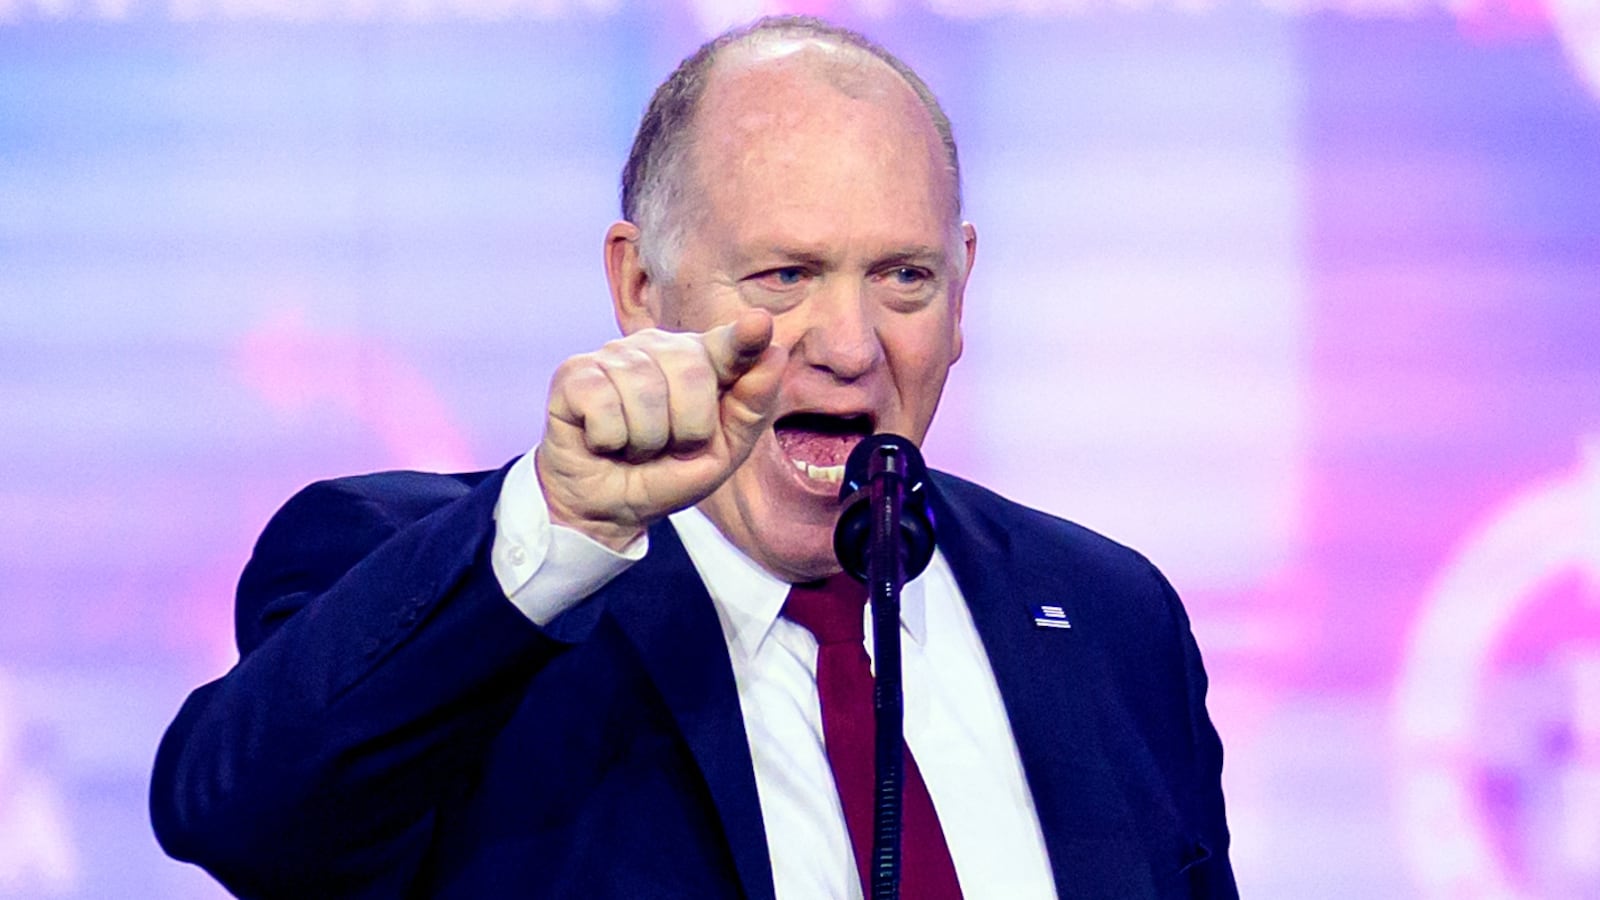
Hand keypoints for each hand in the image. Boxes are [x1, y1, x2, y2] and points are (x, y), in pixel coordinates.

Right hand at [536, 309, 785, 549]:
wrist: (607, 506)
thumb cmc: (667, 473)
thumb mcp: (721, 452)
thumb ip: (751, 406)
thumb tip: (775, 352)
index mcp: (700, 360)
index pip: (728, 345)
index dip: (743, 338)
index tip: (758, 325)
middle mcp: (657, 346)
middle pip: (691, 372)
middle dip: (687, 429)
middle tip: (669, 447)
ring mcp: (613, 355)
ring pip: (646, 393)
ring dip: (645, 441)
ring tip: (634, 446)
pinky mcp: (574, 374)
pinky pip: (605, 407)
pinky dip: (609, 440)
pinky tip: (603, 439)